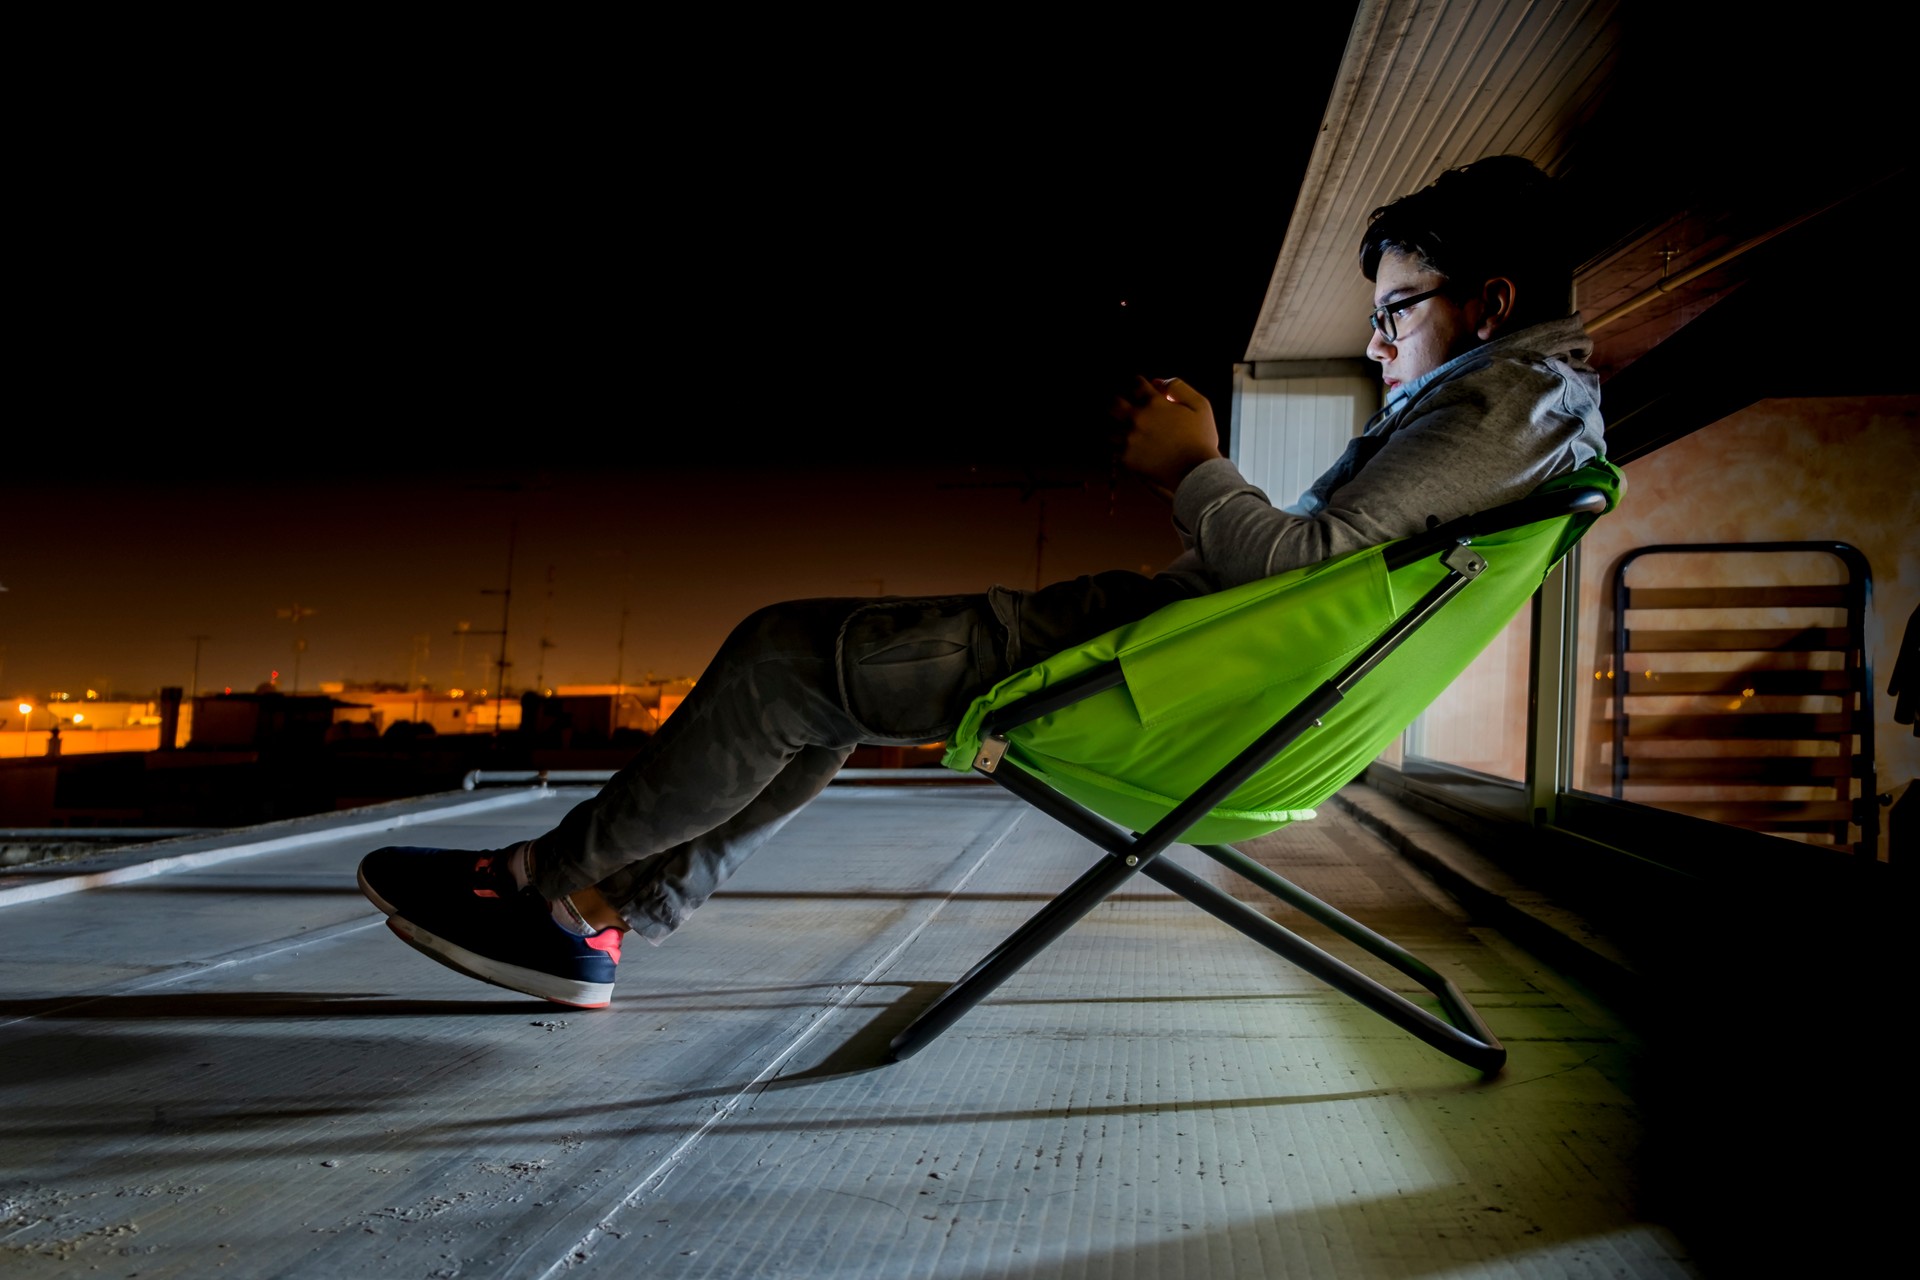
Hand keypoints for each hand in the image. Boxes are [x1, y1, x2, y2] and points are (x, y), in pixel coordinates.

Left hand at [1112, 375, 1221, 496]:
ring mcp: (1129, 439)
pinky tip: (1130, 451)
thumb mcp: (1200, 405)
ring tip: (1125, 434)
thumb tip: (1157, 382)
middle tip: (1123, 408)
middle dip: (1117, 404)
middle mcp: (1137, 418)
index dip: (1139, 385)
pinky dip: (1121, 450)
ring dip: (1117, 430)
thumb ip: (1178, 388)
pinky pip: (1115, 451)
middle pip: (1114, 404)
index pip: (1136, 384)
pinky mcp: (1127, 458)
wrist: (1197, 473)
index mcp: (1154, 402)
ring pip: (1110, 430)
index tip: (1140, 389)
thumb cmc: (1202, 438)